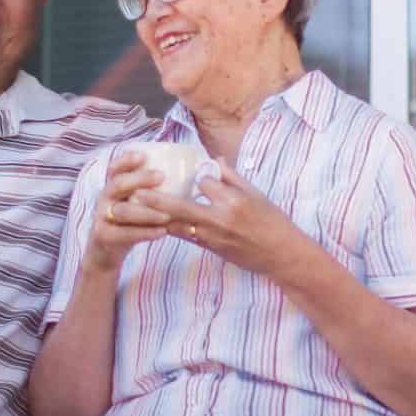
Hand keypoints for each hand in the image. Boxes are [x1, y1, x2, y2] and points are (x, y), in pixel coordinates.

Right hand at [82, 149, 170, 272]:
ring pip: (123, 211)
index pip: (114, 168)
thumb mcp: (136, 204)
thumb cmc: (130, 223)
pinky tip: (162, 232)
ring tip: (168, 214)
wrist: (107, 252)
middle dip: (139, 179)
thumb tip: (195, 180)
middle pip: (117, 184)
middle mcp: (104, 199)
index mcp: (112, 187)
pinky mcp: (104, 237)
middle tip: (162, 176)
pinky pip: (125, 234)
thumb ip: (153, 192)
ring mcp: (101, 218)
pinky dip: (145, 232)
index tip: (144, 155)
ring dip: (147, 211)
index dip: (126, 160)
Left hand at [138, 159, 309, 278]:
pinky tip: (158, 222)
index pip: (204, 182)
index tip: (193, 173)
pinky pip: (184, 237)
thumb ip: (233, 177)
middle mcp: (220, 219)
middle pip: (180, 206)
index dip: (196, 176)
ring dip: (156, 217)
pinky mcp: (210, 248)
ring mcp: (213, 236)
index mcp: (234, 201)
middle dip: (155, 200)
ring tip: (137, 208)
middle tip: (135, 191)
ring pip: (177, 225)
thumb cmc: (272, 222)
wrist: (280, 254)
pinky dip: (170, 228)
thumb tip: (214, 161)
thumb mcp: (257, 194)